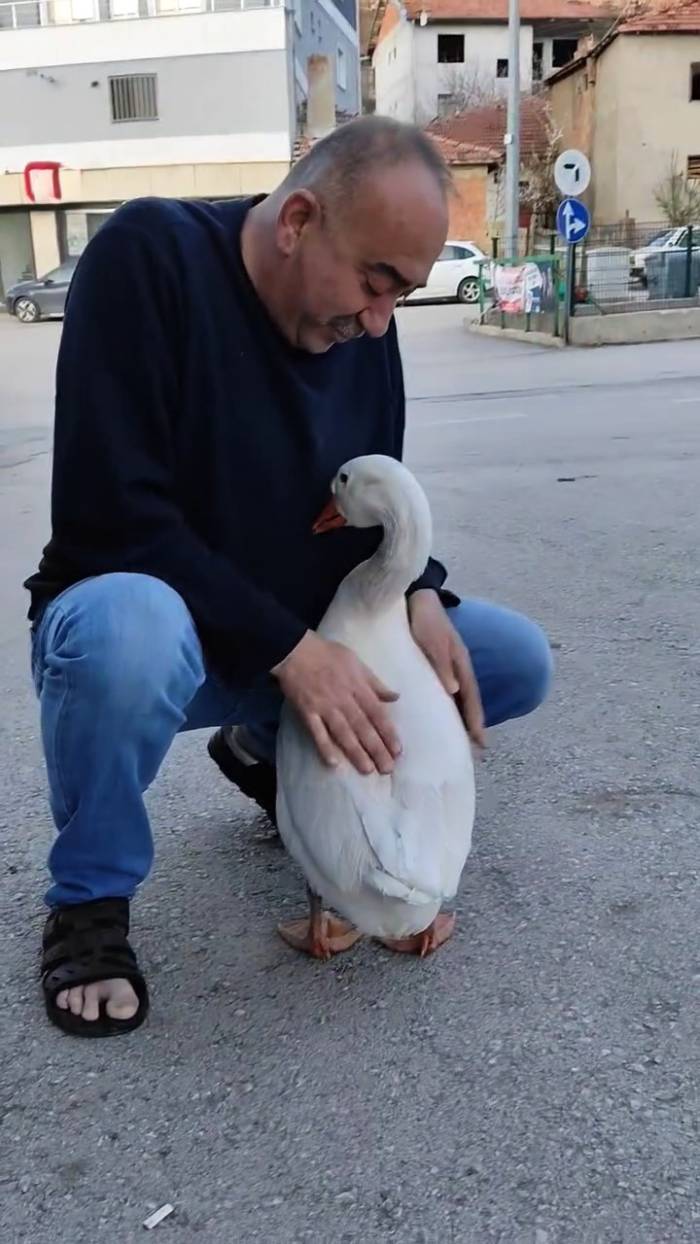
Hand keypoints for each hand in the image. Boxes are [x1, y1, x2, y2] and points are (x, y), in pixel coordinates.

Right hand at [273, 631, 400, 774]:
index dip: (388, 733)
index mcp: (358, 688)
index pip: (377, 714)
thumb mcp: (357, 663)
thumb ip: (375, 683)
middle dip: (376, 749)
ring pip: (344, 734)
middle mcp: (344, 701)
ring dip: (356, 753)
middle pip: (363, 728)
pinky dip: (325, 747)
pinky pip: (317, 733)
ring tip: (367, 770)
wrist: (295, 650)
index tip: (397, 751)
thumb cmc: (329, 654)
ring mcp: (325, 708)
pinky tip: (334, 763)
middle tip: (387, 768)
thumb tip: (395, 697)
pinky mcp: (307, 713)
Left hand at [408, 590, 485, 749]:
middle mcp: (459, 668)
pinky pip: (449, 689)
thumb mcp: (434, 642)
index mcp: (461, 664)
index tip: (480, 740)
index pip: (471, 698)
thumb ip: (443, 665)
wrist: (419, 599)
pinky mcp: (438, 664)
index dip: (476, 719)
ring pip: (460, 697)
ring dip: (463, 716)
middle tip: (477, 747)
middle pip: (469, 701)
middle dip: (473, 723)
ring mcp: (451, 666)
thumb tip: (455, 691)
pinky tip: (446, 713)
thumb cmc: (426, 620)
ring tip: (464, 737)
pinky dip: (451, 704)